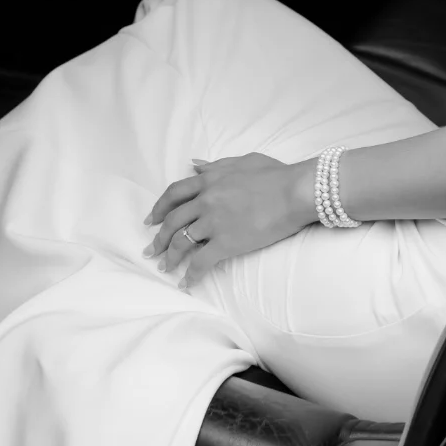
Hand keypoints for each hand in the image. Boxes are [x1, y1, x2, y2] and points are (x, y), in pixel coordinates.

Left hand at [143, 153, 315, 287]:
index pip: (174, 194)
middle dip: (158, 238)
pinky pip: (201, 262)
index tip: (151, 220)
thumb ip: (216, 165)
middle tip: (151, 251)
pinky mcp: (226, 243)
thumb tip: (195, 165)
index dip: (159, 208)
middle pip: (172, 222)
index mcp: (209, 181)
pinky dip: (191, 275)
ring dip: (169, 257)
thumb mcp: (243, 161)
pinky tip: (186, 284)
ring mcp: (214, 222)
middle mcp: (205, 201)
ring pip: (181, 242)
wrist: (295, 192)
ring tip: (164, 268)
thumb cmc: (276, 174)